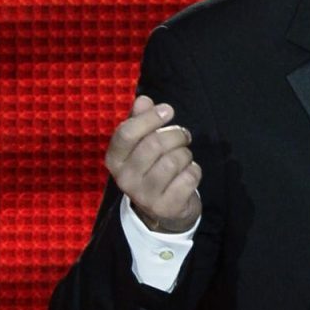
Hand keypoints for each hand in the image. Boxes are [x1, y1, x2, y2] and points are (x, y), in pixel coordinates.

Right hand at [105, 95, 201, 232]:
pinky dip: (194, 170)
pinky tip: (189, 173)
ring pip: (173, 161)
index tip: (168, 110)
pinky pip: (189, 177)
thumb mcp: (142, 144)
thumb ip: (140, 121)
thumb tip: (144, 100)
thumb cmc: (153, 168)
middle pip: (154, 145)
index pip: (126, 133)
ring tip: (184, 157)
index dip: (150, 118)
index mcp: (114, 160)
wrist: (163, 210)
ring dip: (186, 154)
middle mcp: (124, 179)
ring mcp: (144, 196)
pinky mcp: (166, 207)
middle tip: (183, 136)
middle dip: (176, 135)